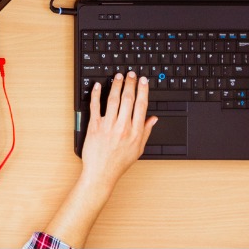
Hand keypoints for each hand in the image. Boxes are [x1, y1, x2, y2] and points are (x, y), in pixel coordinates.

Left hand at [80, 71, 157, 190]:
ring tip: (118, 76)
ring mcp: (108, 126)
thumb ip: (146, 131)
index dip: (143, 91)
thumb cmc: (119, 163)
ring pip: (113, 100)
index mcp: (135, 132)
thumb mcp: (138, 149)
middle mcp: (122, 127)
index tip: (143, 81)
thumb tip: (154, 118)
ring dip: (116, 85)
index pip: (141, 106)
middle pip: (128, 99)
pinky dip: (96, 95)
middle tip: (131, 74)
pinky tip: (98, 86)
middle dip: (131, 84)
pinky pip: (95, 107)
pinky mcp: (94, 127)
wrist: (101, 174)